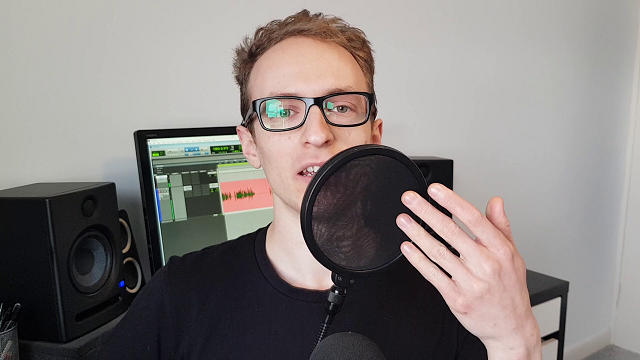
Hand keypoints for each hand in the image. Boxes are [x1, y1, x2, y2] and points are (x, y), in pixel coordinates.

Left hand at [396, 184, 541, 359]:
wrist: (511, 327)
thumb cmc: (510, 289)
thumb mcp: (514, 255)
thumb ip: (501, 226)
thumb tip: (495, 202)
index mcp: (500, 250)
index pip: (473, 219)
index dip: (452, 202)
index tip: (435, 190)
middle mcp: (486, 265)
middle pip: (451, 232)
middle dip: (427, 212)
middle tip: (410, 199)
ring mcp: (470, 283)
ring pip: (438, 252)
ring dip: (417, 233)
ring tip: (403, 219)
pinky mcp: (456, 299)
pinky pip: (433, 275)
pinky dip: (418, 260)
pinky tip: (408, 247)